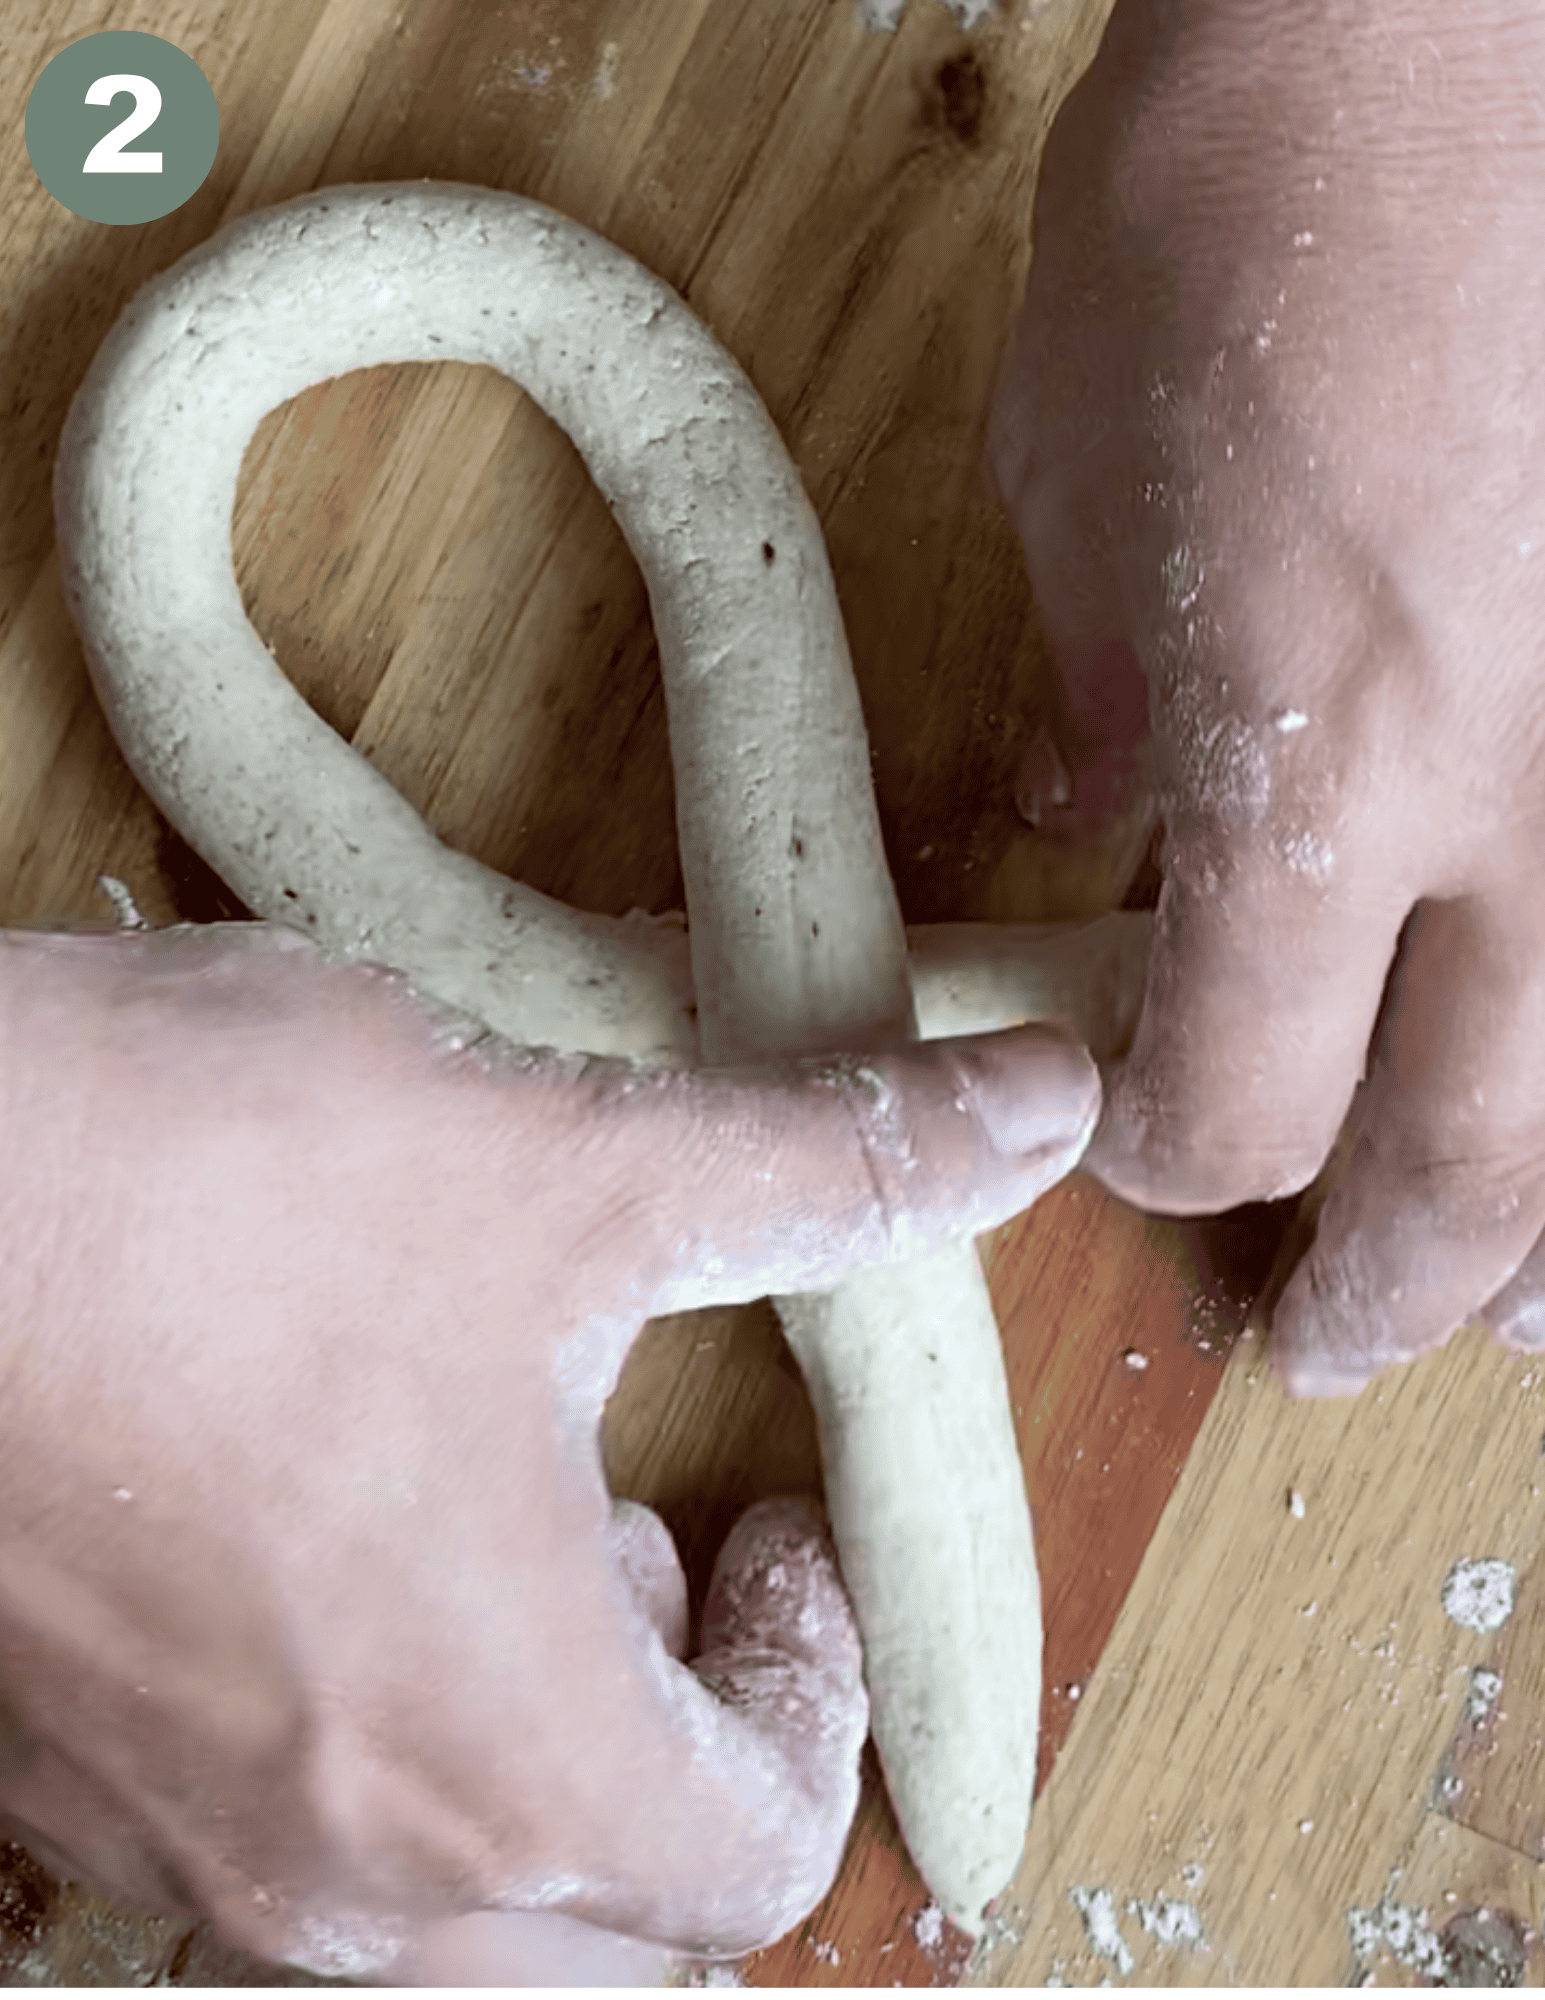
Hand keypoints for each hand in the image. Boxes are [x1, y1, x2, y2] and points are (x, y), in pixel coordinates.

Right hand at [0, 919, 1096, 1982]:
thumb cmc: (210, 1192)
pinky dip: (358, 1733)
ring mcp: (176, 1833)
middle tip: (656, 1552)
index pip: (756, 1851)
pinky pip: (269, 1830)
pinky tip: (326, 1517)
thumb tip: (1034, 1107)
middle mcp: (339, 1859)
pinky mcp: (61, 1757)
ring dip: (517, 1752)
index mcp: (509, 1753)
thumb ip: (827, 1165)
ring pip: (428, 1903)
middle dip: (677, 1756)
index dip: (816, 1685)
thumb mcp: (572, 1168)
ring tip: (497, 1519)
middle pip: (604, 1932)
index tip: (783, 1531)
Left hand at [988, 0, 1544, 1395]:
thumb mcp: (1082, 468)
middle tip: (1320, 1347)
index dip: (1168, 1153)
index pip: (1234, 1095)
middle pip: (1462, 1168)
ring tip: (1488, 1303)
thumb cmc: (1249, 188)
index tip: (1133, 1132)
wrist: (1473, 4)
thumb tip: (1112, 818)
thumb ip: (1107, 688)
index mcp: (1321, 759)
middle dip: (1379, 1286)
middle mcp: (1524, 806)